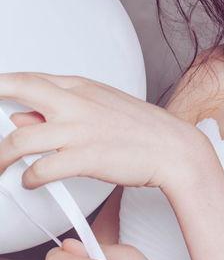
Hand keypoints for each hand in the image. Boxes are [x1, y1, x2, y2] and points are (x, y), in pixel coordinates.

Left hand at [0, 72, 207, 192]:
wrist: (171, 146)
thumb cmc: (137, 127)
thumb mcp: (96, 108)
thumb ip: (58, 110)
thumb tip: (19, 118)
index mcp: (79, 86)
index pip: (27, 78)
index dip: (0, 83)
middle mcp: (76, 102)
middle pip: (20, 90)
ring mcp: (80, 128)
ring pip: (20, 138)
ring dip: (2, 158)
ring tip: (1, 168)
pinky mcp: (86, 156)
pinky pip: (41, 170)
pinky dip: (29, 178)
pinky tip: (32, 181)